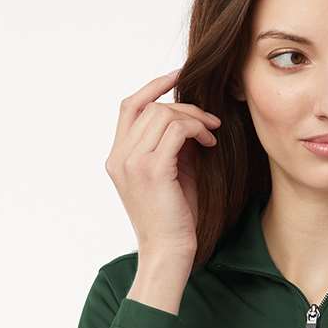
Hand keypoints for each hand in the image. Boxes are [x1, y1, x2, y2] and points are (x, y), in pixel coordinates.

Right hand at [104, 67, 221, 272]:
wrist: (169, 252)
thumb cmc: (174, 218)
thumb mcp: (171, 173)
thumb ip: (173, 144)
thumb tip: (190, 117)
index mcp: (117, 157)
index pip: (129, 106)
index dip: (153, 86)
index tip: (178, 75)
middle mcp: (119, 157)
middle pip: (149, 106)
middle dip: (184, 107)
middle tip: (209, 122)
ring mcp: (131, 162)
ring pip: (163, 114)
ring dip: (193, 118)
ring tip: (211, 134)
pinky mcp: (151, 170)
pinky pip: (176, 130)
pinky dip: (196, 129)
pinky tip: (208, 143)